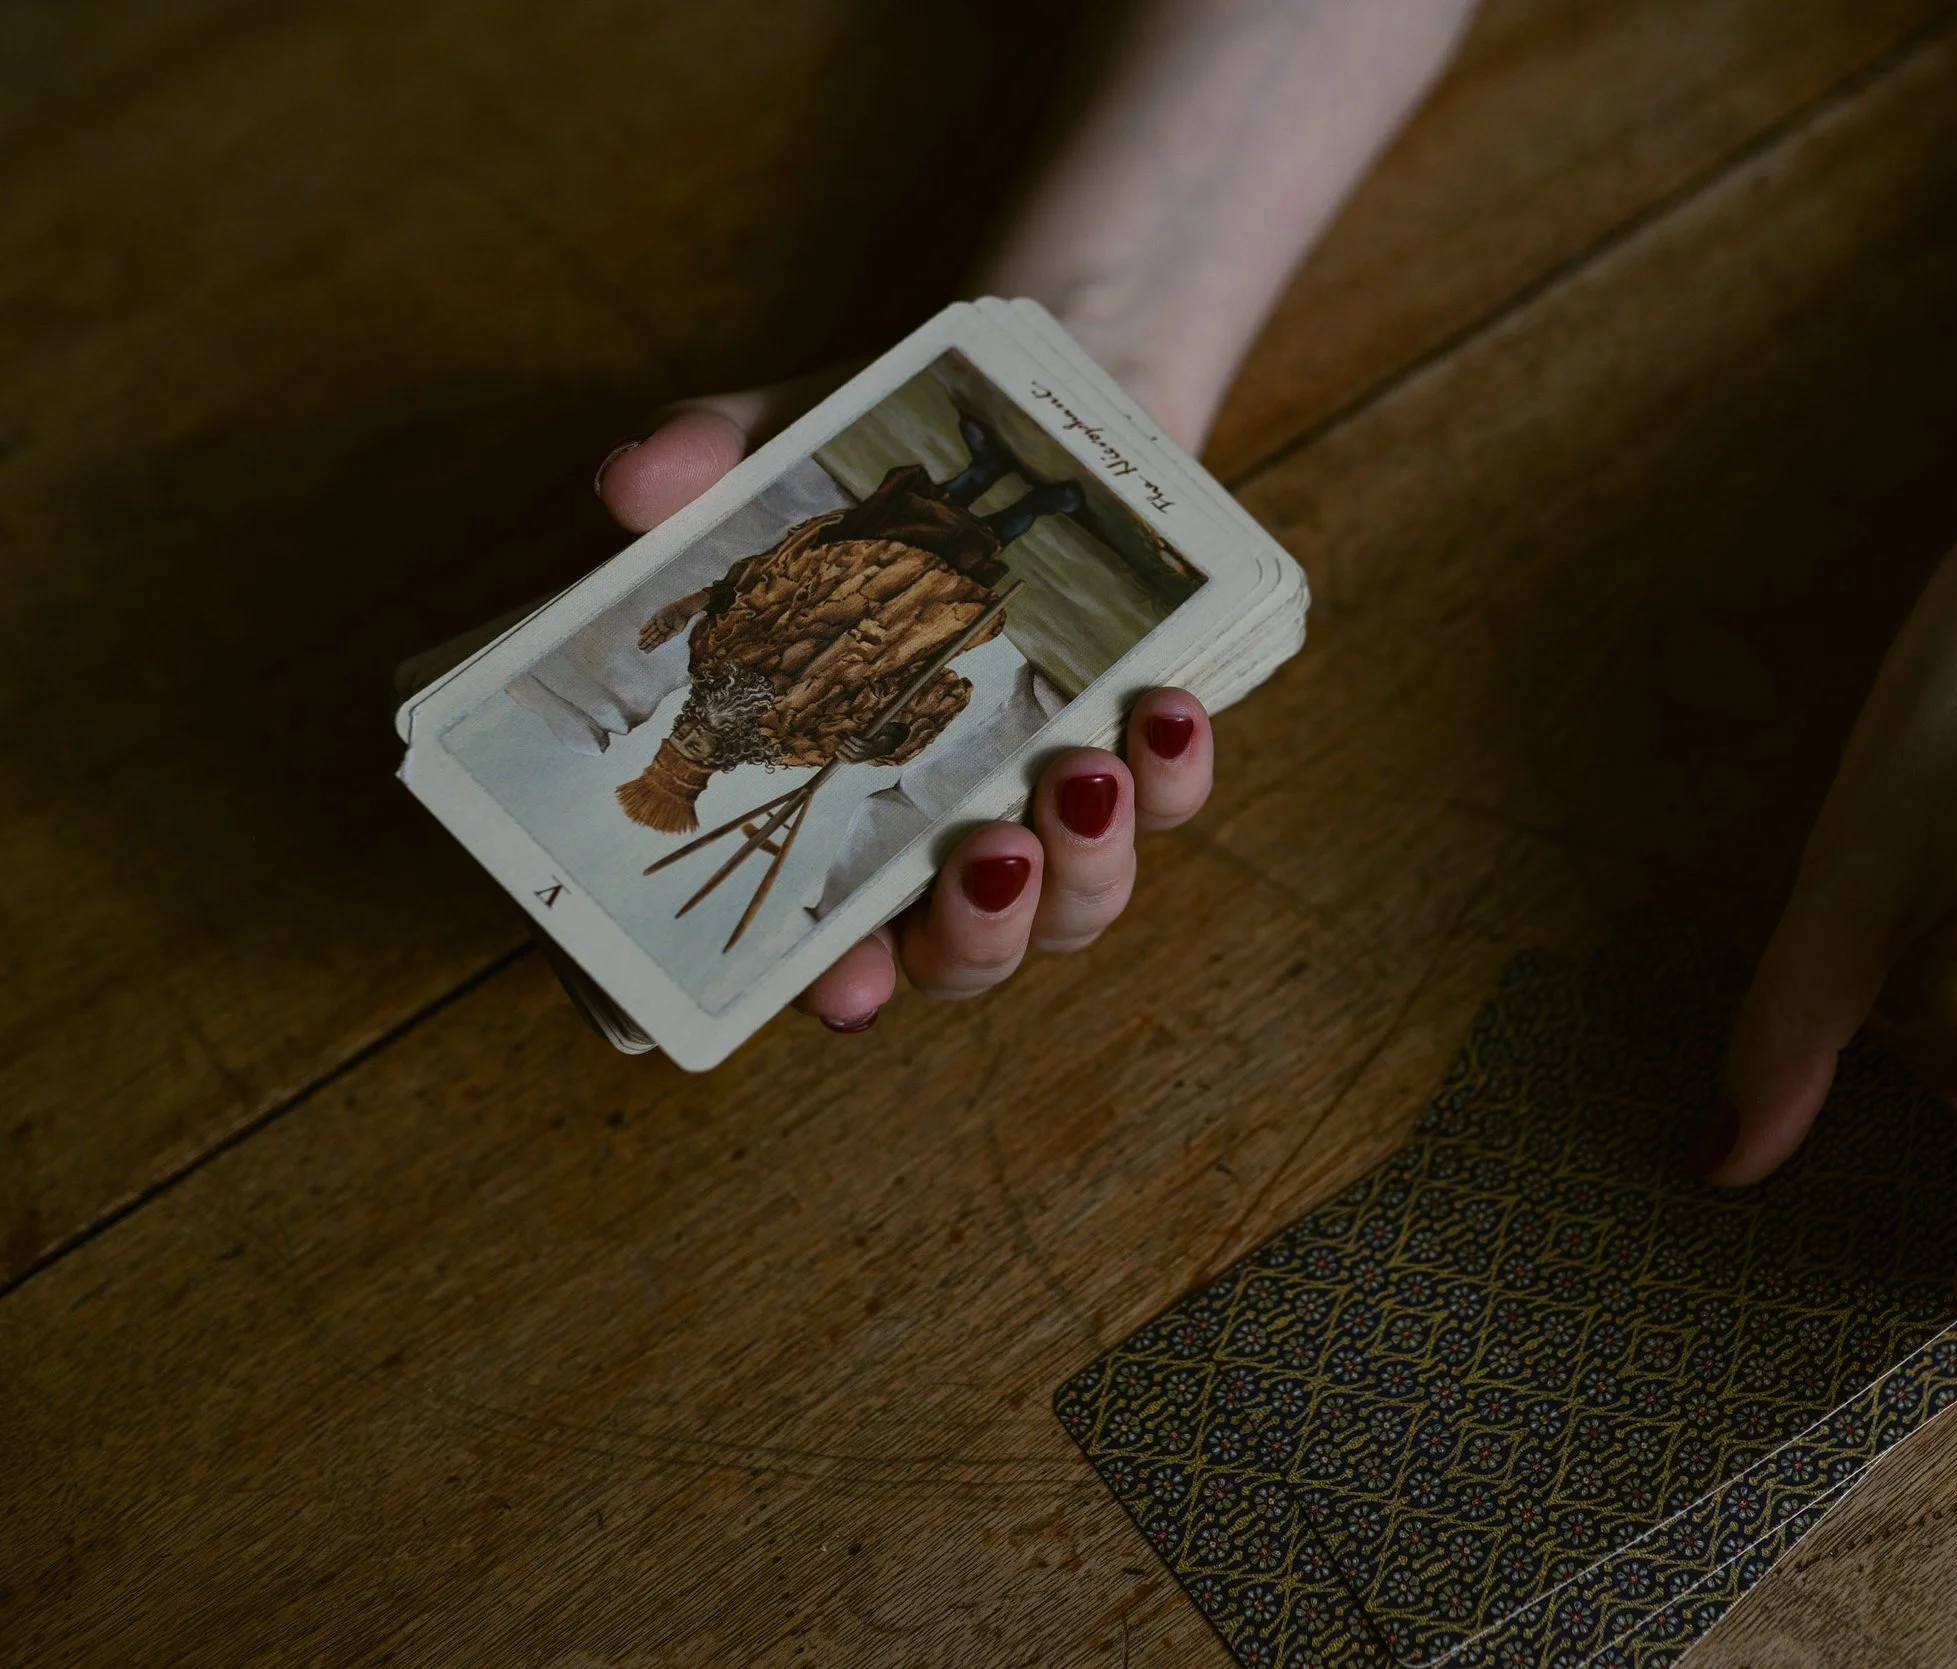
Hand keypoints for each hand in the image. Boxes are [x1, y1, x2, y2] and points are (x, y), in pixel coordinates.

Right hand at [596, 379, 1214, 1032]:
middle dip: (977, 935)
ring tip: (1081, 773)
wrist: (1040, 401)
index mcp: (829, 806)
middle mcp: (938, 839)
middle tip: (990, 855)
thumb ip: (708, 463)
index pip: (813, 944)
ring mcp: (1046, 808)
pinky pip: (1171, 806)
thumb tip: (634, 483)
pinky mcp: (1145, 755)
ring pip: (1072, 909)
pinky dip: (1173, 776)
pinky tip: (1166, 712)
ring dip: (1084, 866)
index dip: (826, 985)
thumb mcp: (787, 445)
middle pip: (957, 960)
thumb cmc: (883, 467)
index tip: (844, 987)